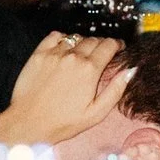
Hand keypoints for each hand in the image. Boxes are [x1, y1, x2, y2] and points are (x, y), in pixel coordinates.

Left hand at [1, 29, 126, 150]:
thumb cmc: (64, 122)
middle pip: (94, 40)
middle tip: (101, 55)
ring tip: (82, 55)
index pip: (109, 45)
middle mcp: (73, 57)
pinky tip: (65, 49)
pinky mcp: (38, 55)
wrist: (29, 123)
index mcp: (89, 69)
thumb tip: (131, 70)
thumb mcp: (96, 113)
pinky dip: (63, 39)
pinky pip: (55, 36)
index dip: (117, 45)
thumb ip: (116, 90)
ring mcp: (54, 54)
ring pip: (76, 38)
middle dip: (101, 45)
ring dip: (83, 43)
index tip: (119, 48)